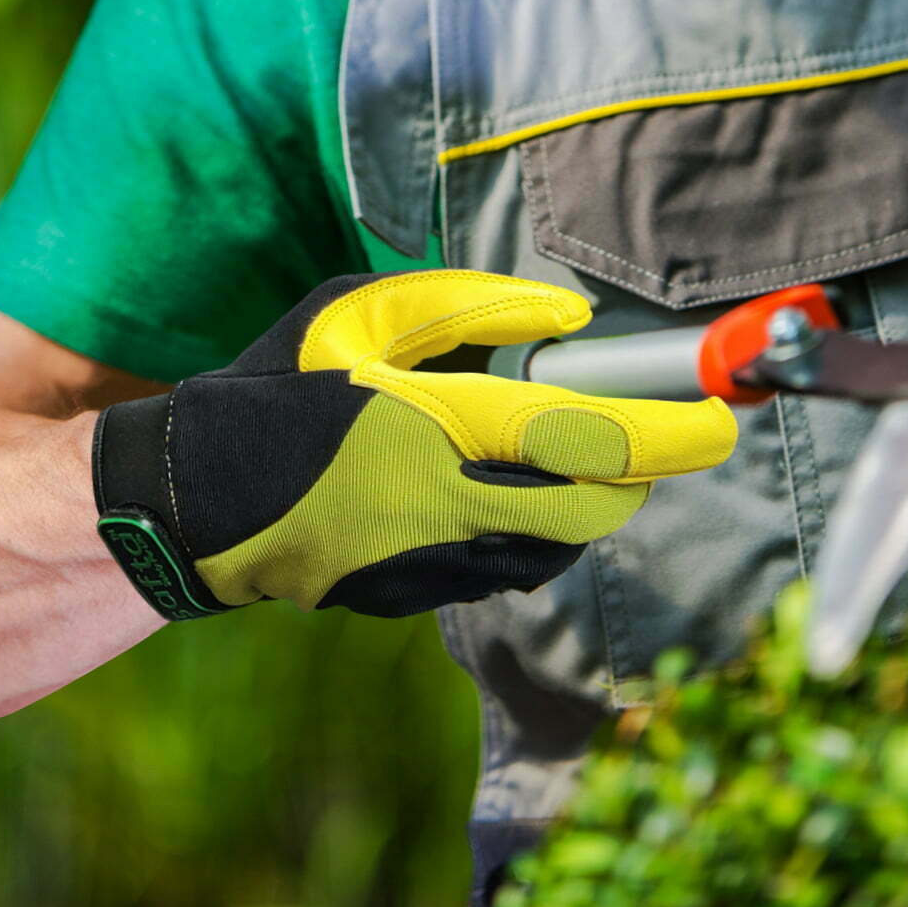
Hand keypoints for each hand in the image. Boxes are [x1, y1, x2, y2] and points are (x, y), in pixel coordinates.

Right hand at [92, 270, 736, 618]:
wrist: (187, 503)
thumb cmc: (278, 387)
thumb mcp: (363, 313)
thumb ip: (472, 306)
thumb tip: (572, 318)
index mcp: (432, 425)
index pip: (584, 435)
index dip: (668, 433)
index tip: (720, 417)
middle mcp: (443, 506)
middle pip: (591, 512)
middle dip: (641, 478)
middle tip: (662, 440)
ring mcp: (429, 567)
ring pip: (556, 549)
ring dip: (589, 504)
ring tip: (583, 454)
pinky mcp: (413, 600)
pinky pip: (508, 570)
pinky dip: (537, 535)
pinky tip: (515, 492)